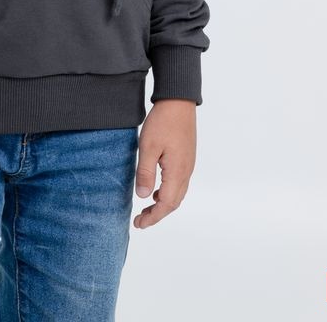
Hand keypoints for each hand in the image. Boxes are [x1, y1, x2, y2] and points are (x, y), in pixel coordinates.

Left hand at [133, 98, 196, 228]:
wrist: (179, 101)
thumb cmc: (162, 122)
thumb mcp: (148, 146)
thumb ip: (146, 172)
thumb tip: (143, 197)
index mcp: (177, 172)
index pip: (166, 204)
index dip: (153, 217)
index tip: (139, 225)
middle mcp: (186, 171)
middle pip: (174, 202)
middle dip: (158, 214)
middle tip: (140, 220)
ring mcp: (188, 164)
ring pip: (178, 193)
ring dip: (163, 203)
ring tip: (146, 207)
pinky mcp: (186, 157)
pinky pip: (179, 182)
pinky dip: (168, 192)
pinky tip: (156, 188)